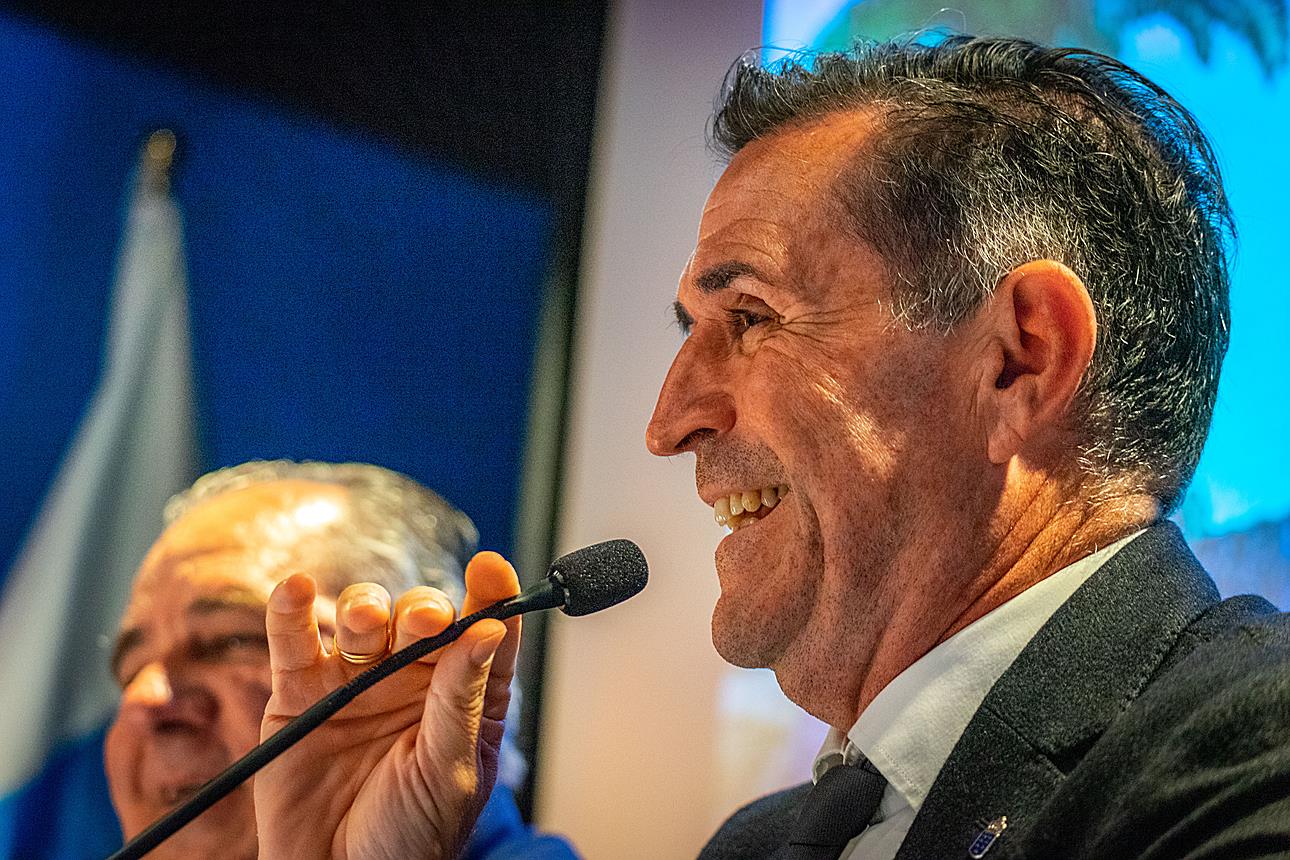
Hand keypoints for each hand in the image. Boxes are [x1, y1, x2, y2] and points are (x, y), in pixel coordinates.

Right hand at [252, 552, 520, 859]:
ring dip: (365, 608)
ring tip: (366, 622)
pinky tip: (296, 588)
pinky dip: (290, 610)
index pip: (482, 631)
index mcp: (461, 694)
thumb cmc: (410, 836)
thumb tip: (490, 631)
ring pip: (362, 618)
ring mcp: (354, 680)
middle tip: (425, 620)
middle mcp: (410, 677)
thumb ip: (461, 699)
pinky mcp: (299, 693)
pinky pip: (294, 641)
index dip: (490, 595)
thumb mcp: (449, 771)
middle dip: (423, 609)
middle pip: (420, 617)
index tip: (489, 569)